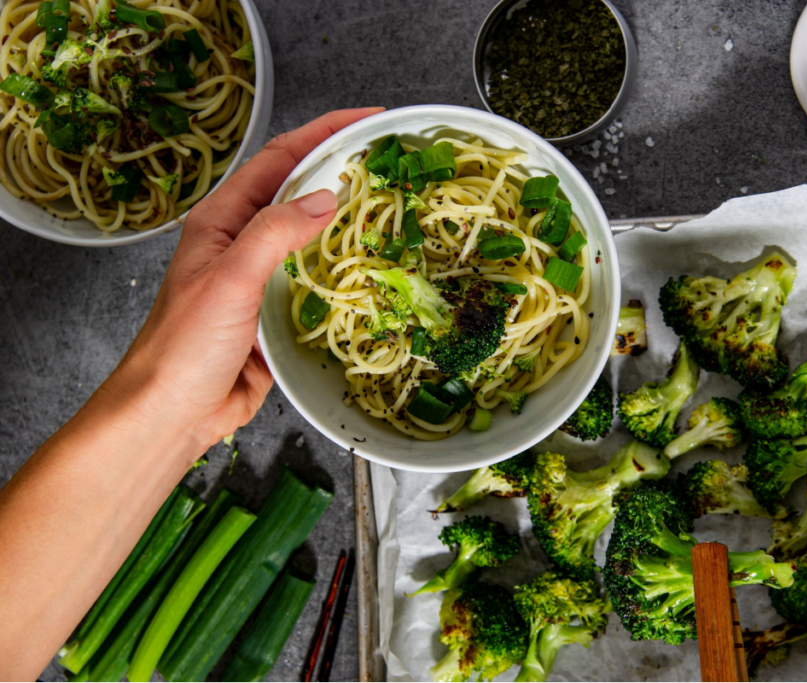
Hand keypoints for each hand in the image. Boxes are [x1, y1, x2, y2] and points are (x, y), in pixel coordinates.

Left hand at [115, 107, 382, 450]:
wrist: (171, 412)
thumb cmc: (185, 346)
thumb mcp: (230, 279)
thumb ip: (275, 233)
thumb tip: (326, 197)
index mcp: (222, 219)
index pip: (279, 158)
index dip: (323, 132)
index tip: (368, 119)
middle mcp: (243, 241)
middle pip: (298, 190)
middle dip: (341, 169)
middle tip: (390, 161)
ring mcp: (262, 277)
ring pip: (312, 236)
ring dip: (348, 221)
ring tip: (392, 208)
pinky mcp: (278, 312)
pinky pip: (318, 280)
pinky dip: (346, 269)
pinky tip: (373, 269)